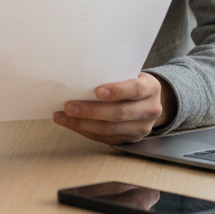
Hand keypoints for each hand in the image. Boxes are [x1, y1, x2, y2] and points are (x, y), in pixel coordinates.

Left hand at [53, 73, 174, 144]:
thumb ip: (113, 76)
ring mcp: (142, 128)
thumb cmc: (130, 82)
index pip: (135, 90)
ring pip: (109, 129)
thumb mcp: (130, 74)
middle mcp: (150, 110)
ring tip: (62, 117)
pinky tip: (71, 124)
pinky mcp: (130, 140)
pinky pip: (105, 138)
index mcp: (151, 88)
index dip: (117, 91)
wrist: (147, 101)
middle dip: (91, 111)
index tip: (97, 91)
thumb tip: (80, 78)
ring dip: (82, 124)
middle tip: (69, 106)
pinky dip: (85, 131)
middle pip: (119, 113)